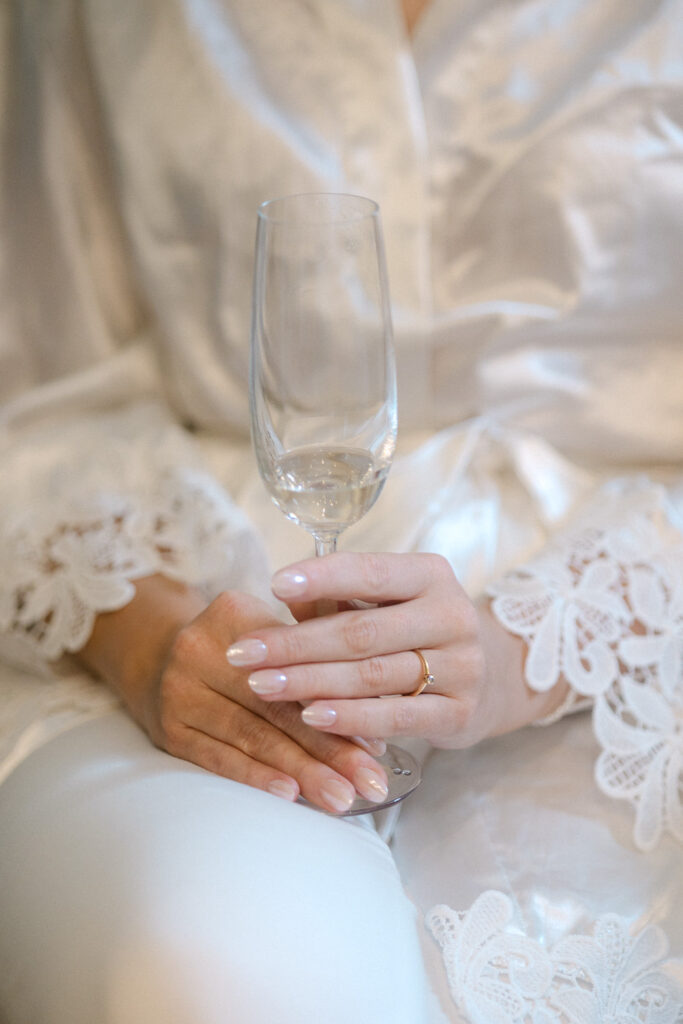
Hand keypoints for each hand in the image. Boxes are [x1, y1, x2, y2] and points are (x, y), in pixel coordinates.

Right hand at [78, 575, 388, 812]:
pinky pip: (218, 758)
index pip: (295, 665)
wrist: (156, 656)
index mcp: (233, 613)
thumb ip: (319, 634)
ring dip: (302, 772)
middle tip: (371, 784)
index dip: (339, 704)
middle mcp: (200, 649)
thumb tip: (378, 683)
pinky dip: (256, 777)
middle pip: (276, 705)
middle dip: (329, 749)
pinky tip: (290, 795)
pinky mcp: (170, 730)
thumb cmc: (238, 648)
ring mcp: (180, 691)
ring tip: (342, 799)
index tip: (378, 743)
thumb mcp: (269, 623)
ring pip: (252, 736)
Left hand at [229, 553, 567, 747]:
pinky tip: (310, 717)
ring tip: (261, 685)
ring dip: (310, 683)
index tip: (274, 583)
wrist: (493, 673)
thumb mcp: (386, 603)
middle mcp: (452, 616)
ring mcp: (462, 667)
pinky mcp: (460, 713)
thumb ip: (338, 599)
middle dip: (296, 644)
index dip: (323, 577)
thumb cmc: (417, 629)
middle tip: (244, 653)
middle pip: (362, 632)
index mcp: (431, 575)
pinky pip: (397, 717)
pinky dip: (350, 718)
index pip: (372, 571)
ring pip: (373, 676)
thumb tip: (284, 595)